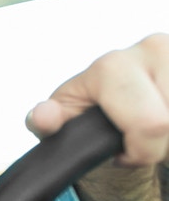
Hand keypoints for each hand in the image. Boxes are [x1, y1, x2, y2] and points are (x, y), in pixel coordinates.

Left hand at [27, 33, 168, 166]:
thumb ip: (48, 123)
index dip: (142, 151)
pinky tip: (168, 127)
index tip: (124, 153)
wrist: (116, 106)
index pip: (152, 124)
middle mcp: (153, 47)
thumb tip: (44, 116)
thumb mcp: (64, 123)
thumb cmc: (91, 114)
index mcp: (113, 65)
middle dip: (164, 144)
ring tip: (159, 131)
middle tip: (146, 141)